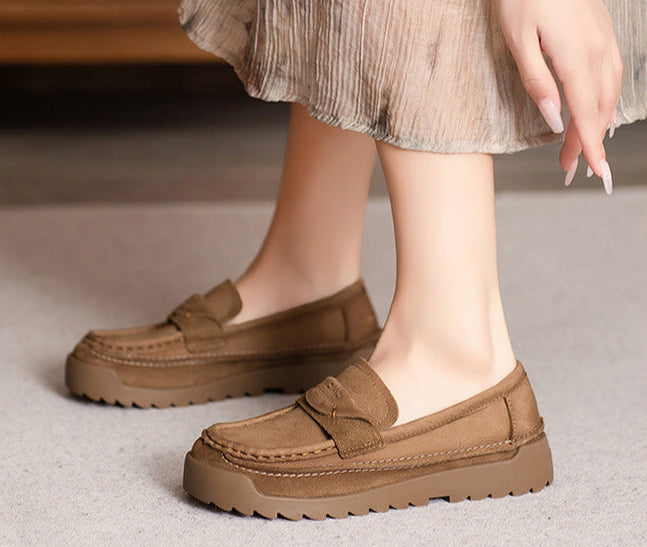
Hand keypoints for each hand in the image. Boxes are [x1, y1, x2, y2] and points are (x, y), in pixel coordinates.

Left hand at [496, 0, 622, 193]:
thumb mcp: (518, 41)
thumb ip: (537, 82)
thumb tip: (556, 119)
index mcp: (576, 57)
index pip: (587, 113)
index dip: (591, 146)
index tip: (597, 173)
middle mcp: (598, 50)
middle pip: (598, 108)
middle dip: (587, 142)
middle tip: (572, 169)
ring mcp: (604, 39)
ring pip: (608, 92)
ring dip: (596, 124)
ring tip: (581, 148)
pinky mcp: (603, 32)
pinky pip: (612, 74)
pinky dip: (605, 100)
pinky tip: (598, 110)